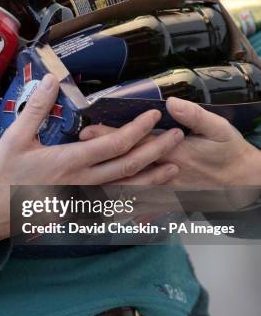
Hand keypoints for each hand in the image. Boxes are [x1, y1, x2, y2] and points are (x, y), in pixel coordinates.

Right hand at [0, 75, 183, 244]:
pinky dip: (135, 205)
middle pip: (128, 169)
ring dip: (152, 180)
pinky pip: (113, 210)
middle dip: (156, 152)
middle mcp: (82, 183)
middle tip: (177, 137)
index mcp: (69, 162)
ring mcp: (82, 201)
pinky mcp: (79, 212)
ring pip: (126, 192)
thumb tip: (52, 79)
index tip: (154, 117)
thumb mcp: (15, 136)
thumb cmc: (1, 173)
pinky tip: (148, 200)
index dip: (137, 130)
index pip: (113, 145)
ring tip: (174, 168)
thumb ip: (36, 108)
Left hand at [82, 97, 260, 211]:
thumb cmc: (229, 153)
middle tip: (73, 152)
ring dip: (102, 182)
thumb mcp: (219, 128)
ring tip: (77, 178)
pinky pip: (139, 209)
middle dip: (97, 159)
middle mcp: (164, 174)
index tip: (87, 131)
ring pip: (128, 189)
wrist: (242, 183)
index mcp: (174, 152)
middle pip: (124, 164)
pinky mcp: (166, 202)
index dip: (109, 135)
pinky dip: (118, 209)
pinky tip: (100, 211)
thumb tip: (172, 104)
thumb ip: (195, 116)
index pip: (135, 142)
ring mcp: (164, 191)